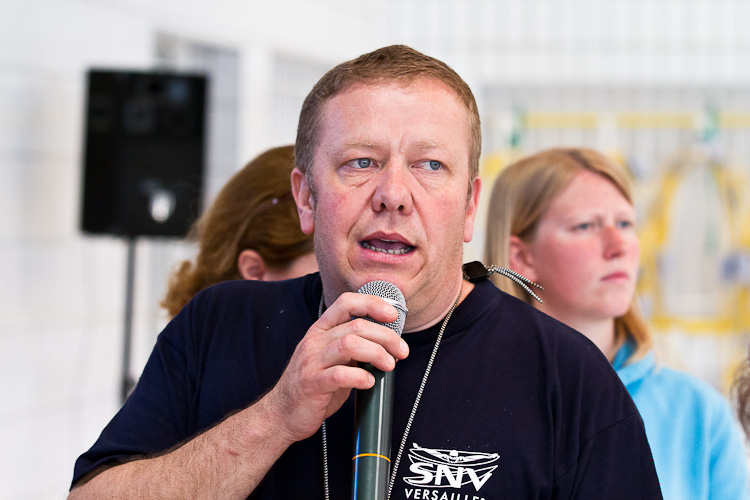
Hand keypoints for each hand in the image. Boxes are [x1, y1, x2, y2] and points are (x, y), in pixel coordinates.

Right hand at [263, 292, 409, 443]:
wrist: (282, 414)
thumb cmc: (313, 386)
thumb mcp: (331, 358)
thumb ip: (352, 347)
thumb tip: (387, 342)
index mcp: (320, 330)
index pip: (346, 303)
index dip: (372, 303)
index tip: (393, 315)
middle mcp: (315, 341)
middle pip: (356, 325)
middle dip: (386, 336)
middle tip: (401, 351)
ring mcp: (312, 362)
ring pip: (350, 344)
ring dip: (377, 353)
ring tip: (389, 365)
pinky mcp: (312, 384)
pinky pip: (340, 374)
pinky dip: (360, 376)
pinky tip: (369, 382)